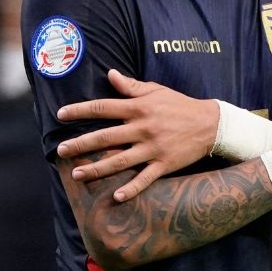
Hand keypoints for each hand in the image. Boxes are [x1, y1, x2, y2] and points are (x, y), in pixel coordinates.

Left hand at [55, 69, 217, 200]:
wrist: (211, 123)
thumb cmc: (179, 105)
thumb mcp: (157, 91)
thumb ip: (132, 86)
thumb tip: (110, 74)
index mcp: (139, 107)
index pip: (103, 107)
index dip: (80, 110)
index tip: (60, 114)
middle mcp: (143, 128)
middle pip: (106, 136)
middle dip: (81, 144)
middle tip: (61, 150)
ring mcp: (153, 147)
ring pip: (120, 160)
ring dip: (97, 169)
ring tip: (77, 174)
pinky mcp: (165, 163)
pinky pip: (145, 178)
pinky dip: (132, 188)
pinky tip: (116, 196)